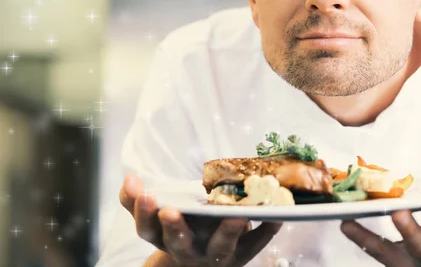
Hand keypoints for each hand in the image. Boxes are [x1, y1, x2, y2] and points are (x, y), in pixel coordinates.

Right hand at [120, 174, 281, 265]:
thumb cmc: (181, 232)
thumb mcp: (156, 220)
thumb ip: (137, 201)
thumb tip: (128, 178)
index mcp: (165, 239)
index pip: (148, 229)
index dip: (144, 213)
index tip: (146, 193)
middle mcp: (188, 250)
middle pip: (178, 243)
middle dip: (174, 228)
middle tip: (171, 210)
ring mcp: (217, 255)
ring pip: (220, 247)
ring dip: (227, 232)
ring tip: (237, 216)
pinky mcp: (243, 254)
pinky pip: (257, 243)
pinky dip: (267, 230)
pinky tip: (278, 216)